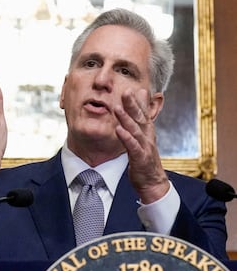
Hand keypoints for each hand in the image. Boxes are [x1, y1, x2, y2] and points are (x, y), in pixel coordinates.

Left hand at [114, 88, 168, 203]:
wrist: (152, 182)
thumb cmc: (146, 157)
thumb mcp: (144, 137)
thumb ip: (142, 119)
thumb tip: (143, 103)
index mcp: (147, 131)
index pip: (142, 114)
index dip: (136, 102)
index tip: (130, 88)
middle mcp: (147, 137)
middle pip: (140, 119)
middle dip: (132, 105)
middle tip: (125, 92)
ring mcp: (145, 147)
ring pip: (136, 131)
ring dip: (127, 119)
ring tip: (118, 108)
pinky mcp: (141, 158)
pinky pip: (133, 147)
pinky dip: (127, 138)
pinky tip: (119, 130)